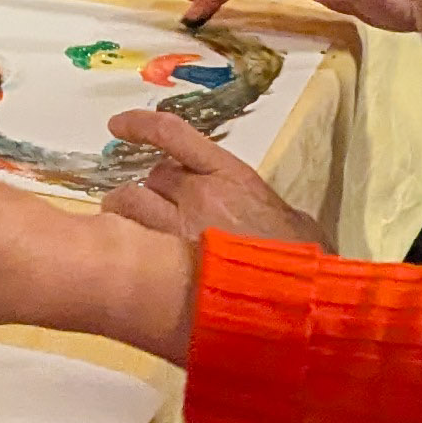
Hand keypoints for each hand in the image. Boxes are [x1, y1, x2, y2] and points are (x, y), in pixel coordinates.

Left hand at [106, 106, 317, 249]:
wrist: (301, 297)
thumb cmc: (304, 257)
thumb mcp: (291, 218)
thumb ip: (256, 206)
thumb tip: (248, 211)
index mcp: (230, 175)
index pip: (172, 134)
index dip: (140, 125)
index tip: (117, 126)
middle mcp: (198, 195)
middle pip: (151, 178)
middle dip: (149, 190)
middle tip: (150, 208)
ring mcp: (178, 231)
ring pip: (128, 206)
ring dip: (124, 214)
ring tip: (128, 231)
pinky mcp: (167, 266)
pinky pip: (132, 244)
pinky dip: (127, 245)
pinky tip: (131, 257)